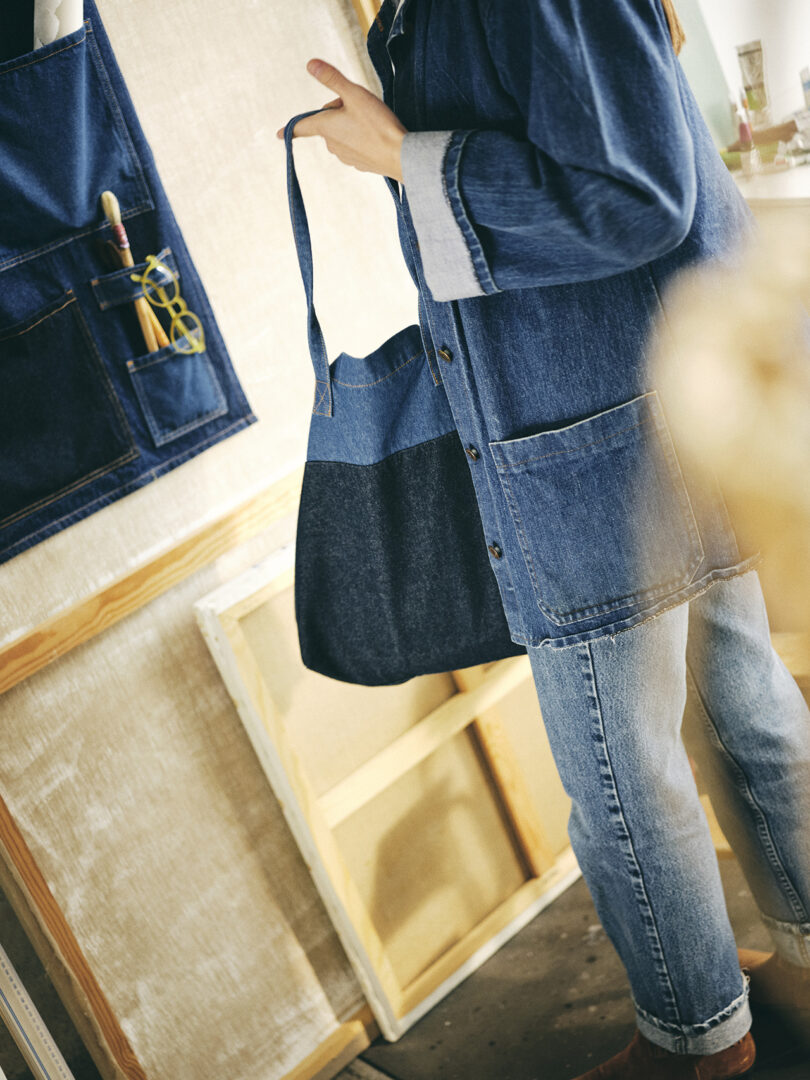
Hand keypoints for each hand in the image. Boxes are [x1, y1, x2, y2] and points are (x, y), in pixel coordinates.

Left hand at [276, 59, 406, 182]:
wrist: (399, 155)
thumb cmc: (377, 124)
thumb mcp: (354, 94)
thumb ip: (332, 79)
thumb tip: (311, 64)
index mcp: (326, 127)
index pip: (302, 126)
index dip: (290, 129)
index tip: (278, 135)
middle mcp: (332, 145)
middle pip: (329, 122)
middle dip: (342, 112)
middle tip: (362, 110)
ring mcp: (345, 157)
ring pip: (343, 134)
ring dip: (353, 125)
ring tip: (372, 124)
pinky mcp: (359, 164)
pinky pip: (355, 146)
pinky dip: (363, 139)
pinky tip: (377, 137)